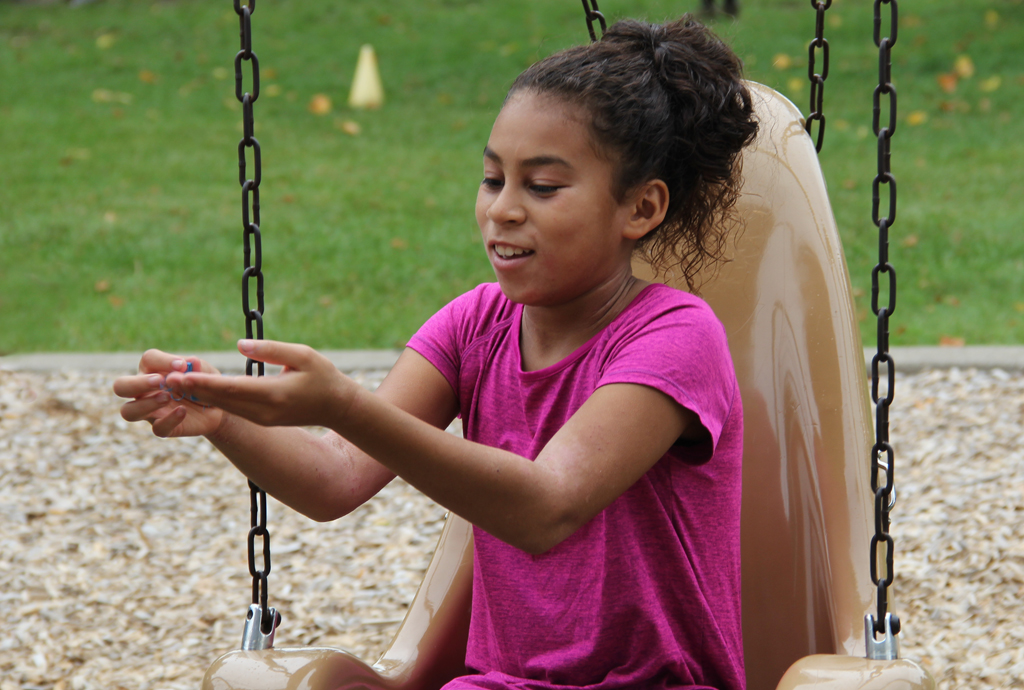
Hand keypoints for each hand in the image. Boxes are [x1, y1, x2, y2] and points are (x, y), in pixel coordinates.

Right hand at [114, 350, 224, 437]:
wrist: (217, 407)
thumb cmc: (202, 383)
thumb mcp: (204, 371)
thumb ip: (196, 367)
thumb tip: (190, 362)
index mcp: (153, 370)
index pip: (147, 360)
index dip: (162, 360)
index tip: (182, 365)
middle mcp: (144, 391)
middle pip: (120, 386)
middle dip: (137, 383)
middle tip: (159, 381)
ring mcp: (151, 411)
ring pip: (128, 411)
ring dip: (145, 403)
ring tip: (167, 397)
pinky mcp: (163, 427)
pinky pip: (157, 428)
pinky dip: (169, 420)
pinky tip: (183, 411)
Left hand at [163, 340, 354, 429]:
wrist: (336, 407)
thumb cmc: (323, 376)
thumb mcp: (303, 355)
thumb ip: (271, 349)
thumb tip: (239, 345)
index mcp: (273, 395)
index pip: (230, 389)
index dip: (202, 383)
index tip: (179, 375)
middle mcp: (263, 411)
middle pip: (220, 400)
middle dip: (191, 390)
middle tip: (163, 379)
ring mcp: (261, 418)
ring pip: (223, 407)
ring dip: (198, 396)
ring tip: (173, 383)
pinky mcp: (260, 419)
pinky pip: (232, 409)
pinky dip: (213, 400)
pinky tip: (196, 390)